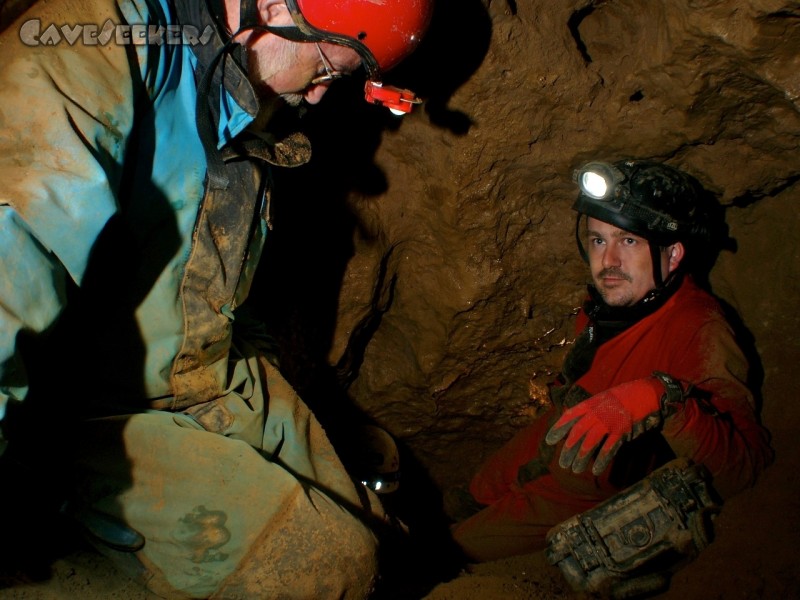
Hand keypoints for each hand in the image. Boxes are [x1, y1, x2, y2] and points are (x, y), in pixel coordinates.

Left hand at [545, 377, 667, 475]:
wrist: (643, 393)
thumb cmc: (621, 397)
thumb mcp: (600, 399)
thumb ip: (589, 411)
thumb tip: (576, 427)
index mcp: (589, 404)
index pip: (569, 416)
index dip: (558, 428)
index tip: (549, 440)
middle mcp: (595, 413)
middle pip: (576, 433)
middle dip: (568, 449)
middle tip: (562, 463)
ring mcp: (608, 422)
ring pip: (589, 443)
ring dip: (580, 458)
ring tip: (574, 470)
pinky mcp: (621, 431)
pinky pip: (608, 449)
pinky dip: (601, 460)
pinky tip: (595, 470)